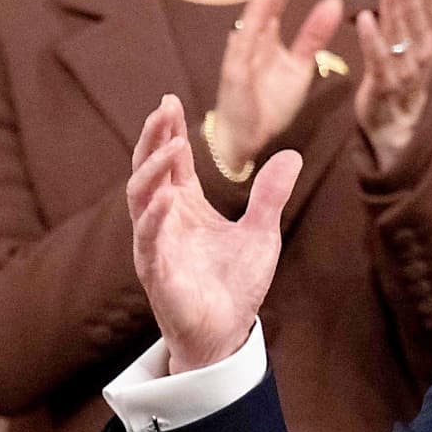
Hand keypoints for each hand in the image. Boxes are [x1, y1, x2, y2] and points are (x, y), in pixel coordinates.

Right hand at [129, 95, 300, 373]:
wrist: (227, 331)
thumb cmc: (235, 283)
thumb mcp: (261, 231)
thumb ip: (271, 194)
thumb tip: (291, 154)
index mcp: (184, 207)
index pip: (171, 161)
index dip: (169, 132)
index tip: (171, 100)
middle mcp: (164, 220)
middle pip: (150, 170)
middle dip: (154, 138)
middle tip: (164, 108)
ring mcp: (155, 245)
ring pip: (141, 199)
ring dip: (152, 169)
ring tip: (170, 144)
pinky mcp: (157, 273)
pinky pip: (149, 241)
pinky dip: (156, 218)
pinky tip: (167, 197)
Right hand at [207, 0, 344, 173]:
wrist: (247, 138)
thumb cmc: (269, 100)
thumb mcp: (300, 65)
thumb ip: (314, 35)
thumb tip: (334, 2)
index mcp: (266, 35)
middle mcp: (251, 38)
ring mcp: (241, 54)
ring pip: (255, 16)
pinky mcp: (235, 73)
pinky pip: (245, 45)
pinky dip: (253, 25)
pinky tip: (262, 5)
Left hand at [354, 0, 431, 174]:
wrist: (396, 128)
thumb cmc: (400, 78)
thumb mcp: (410, 45)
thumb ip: (410, 15)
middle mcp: (424, 56)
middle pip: (418, 16)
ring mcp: (406, 73)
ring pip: (401, 35)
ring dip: (396, 7)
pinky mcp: (384, 87)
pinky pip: (378, 60)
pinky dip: (372, 39)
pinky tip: (365, 17)